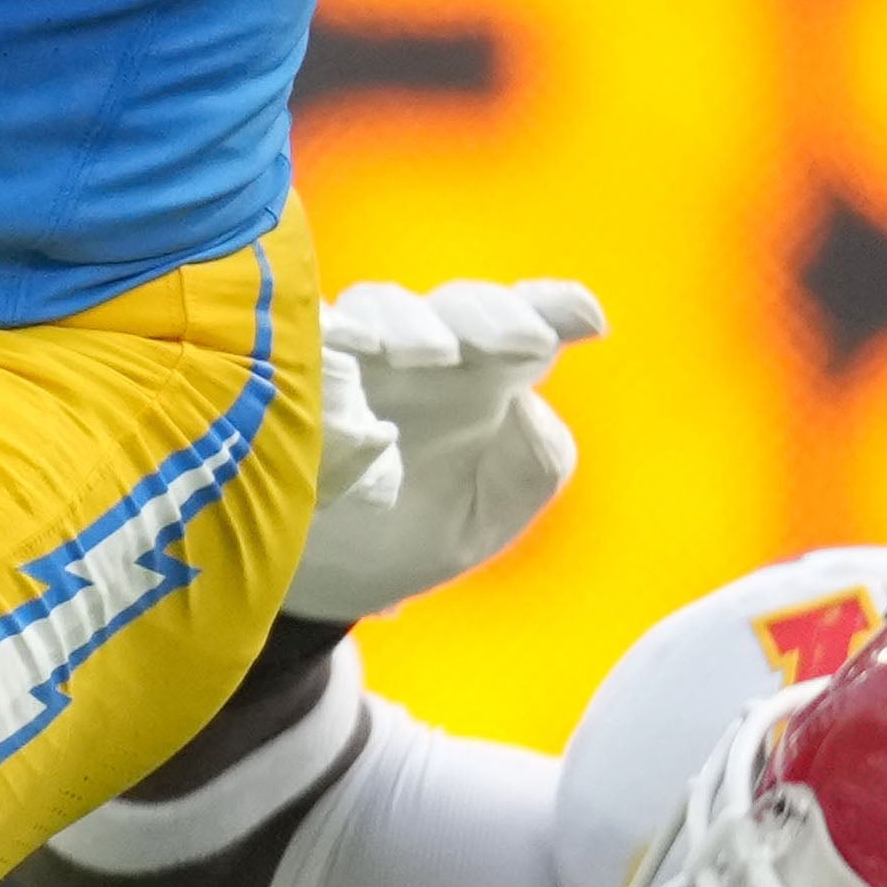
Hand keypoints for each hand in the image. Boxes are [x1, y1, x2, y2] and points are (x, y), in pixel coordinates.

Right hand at [297, 275, 608, 619]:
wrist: (311, 581)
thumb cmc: (408, 539)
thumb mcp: (483, 521)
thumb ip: (530, 467)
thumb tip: (527, 406)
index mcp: (488, 381)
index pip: (532, 325)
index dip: (560, 309)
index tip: (591, 321)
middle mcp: (428, 354)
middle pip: (462, 305)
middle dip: (489, 314)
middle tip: (516, 343)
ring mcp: (357, 354)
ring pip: (384, 305)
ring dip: (409, 320)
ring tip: (427, 354)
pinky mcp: (295, 364)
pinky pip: (308, 329)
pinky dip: (329, 327)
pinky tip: (347, 344)